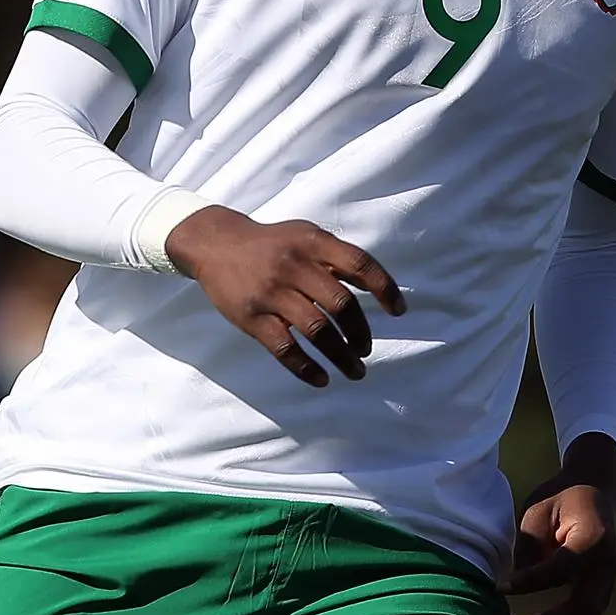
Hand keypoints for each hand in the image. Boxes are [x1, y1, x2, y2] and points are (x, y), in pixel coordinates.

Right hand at [165, 205, 405, 386]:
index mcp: (313, 242)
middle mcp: (294, 265)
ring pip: (317, 331)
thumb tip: (377, 287)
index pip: (359, 264)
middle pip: (340, 304)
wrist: (217, 245)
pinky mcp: (252, 317)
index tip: (398, 311)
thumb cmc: (273, 243)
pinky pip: (285, 348)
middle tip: (365, 349)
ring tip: (355, 370)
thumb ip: (336, 257)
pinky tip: (322, 379)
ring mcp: (272, 292)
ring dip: (341, 356)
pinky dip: (307, 369)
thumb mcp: (306, 235)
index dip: (385, 288)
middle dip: (360, 332)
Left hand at [500, 436, 615, 614]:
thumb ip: (530, 546)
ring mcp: (607, 587)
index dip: (529, 582)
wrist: (596, 493)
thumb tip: (512, 586)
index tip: (498, 588)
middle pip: (580, 610)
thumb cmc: (562, 499)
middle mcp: (607, 569)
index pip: (561, 569)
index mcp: (593, 539)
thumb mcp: (540, 510)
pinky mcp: (600, 599)